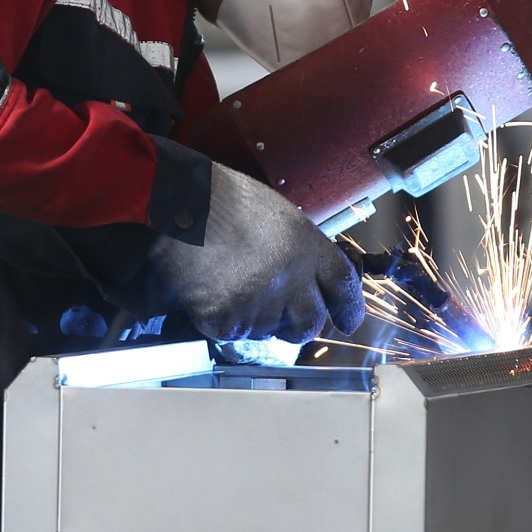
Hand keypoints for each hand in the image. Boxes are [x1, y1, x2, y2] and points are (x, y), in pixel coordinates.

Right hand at [146, 163, 363, 342]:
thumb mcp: (278, 215)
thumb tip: (305, 275)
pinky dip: (223, 319)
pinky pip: (232, 332)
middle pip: (310, 323)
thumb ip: (299, 248)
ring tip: (233, 286)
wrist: (182, 204)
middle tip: (283, 313)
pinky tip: (210, 291)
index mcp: (309, 247)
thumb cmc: (225, 199)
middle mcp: (293, 281)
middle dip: (300, 323)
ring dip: (258, 318)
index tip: (348, 320)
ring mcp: (260, 304)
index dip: (349, 307)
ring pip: (269, 330)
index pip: (343, 286)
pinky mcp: (227, 320)